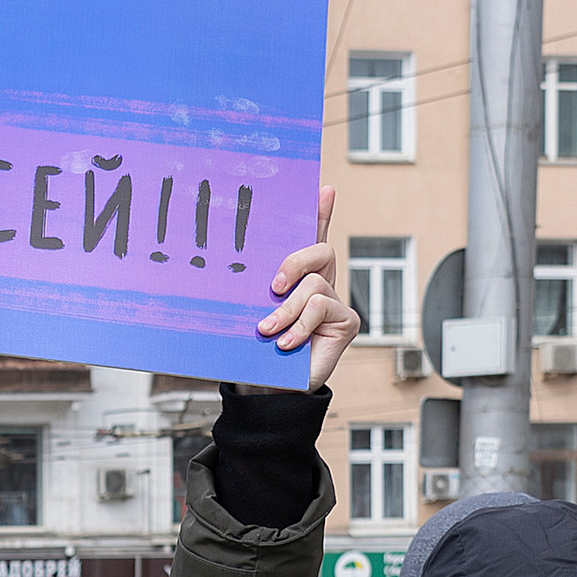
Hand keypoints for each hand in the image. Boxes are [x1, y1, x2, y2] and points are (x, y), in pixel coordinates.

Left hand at [257, 183, 360, 385]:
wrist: (270, 387)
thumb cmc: (259, 347)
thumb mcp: (253, 310)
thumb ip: (255, 287)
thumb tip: (230, 261)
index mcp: (300, 277)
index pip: (313, 238)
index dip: (321, 213)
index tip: (323, 189)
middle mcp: (322, 284)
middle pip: (320, 251)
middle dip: (295, 262)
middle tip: (273, 286)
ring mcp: (335, 303)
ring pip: (314, 285)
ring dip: (286, 310)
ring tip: (268, 331)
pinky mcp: (346, 322)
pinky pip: (321, 307)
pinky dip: (299, 326)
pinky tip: (286, 344)